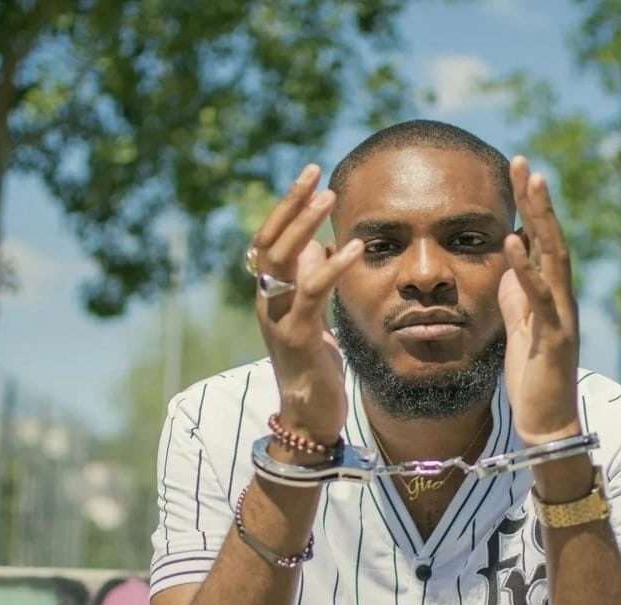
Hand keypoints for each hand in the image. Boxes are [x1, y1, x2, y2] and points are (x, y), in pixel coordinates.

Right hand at [250, 164, 363, 445]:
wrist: (309, 415)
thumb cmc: (315, 364)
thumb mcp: (314, 315)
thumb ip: (312, 281)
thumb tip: (323, 245)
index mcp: (270, 293)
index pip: (270, 238)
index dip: (287, 205)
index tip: (311, 174)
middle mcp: (267, 300)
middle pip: (269, 240)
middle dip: (291, 203)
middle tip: (315, 172)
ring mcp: (277, 317)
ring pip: (282, 260)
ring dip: (305, 224)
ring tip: (329, 197)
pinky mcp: (298, 336)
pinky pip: (312, 292)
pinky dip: (333, 266)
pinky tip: (353, 247)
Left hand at [498, 156, 581, 445]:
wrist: (546, 420)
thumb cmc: (532, 371)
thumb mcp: (520, 320)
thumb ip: (519, 286)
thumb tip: (512, 250)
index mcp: (552, 291)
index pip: (542, 239)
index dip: (530, 205)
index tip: (516, 169)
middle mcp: (563, 296)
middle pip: (553, 238)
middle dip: (538, 200)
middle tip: (523, 162)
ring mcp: (562, 314)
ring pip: (556, 258)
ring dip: (543, 220)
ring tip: (531, 184)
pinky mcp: (554, 337)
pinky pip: (541, 298)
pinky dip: (527, 269)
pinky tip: (513, 242)